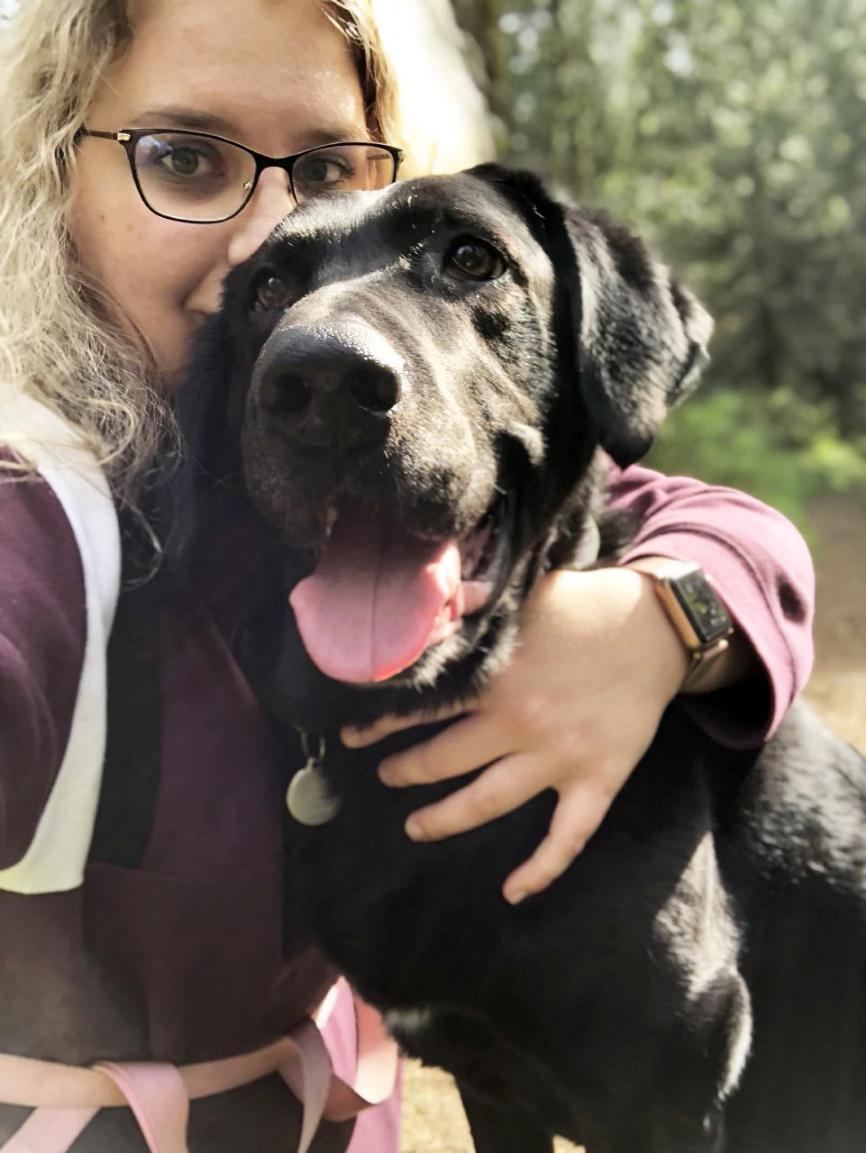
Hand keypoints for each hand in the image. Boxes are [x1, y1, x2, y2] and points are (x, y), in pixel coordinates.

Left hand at [341, 565, 690, 903]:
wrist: (657, 628)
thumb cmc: (585, 606)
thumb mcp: (524, 595)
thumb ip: (474, 605)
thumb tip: (427, 603)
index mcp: (496, 677)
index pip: (422, 708)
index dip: (380, 723)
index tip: (351, 734)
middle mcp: (521, 723)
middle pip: (445, 761)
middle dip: (404, 771)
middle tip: (383, 776)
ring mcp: (560, 757)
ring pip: (488, 802)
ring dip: (444, 819)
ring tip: (414, 827)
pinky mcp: (597, 778)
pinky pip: (568, 836)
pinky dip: (542, 869)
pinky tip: (513, 892)